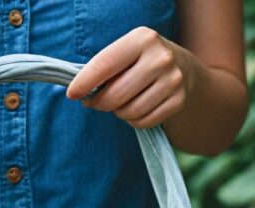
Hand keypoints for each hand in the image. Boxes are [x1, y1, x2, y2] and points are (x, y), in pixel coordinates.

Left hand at [66, 27, 193, 128]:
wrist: (183, 68)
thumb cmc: (142, 61)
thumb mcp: (126, 53)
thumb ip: (104, 68)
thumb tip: (78, 92)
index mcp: (142, 39)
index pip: (105, 64)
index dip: (84, 82)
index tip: (72, 94)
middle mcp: (160, 58)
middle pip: (116, 95)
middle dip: (100, 103)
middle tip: (96, 103)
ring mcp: (172, 80)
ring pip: (130, 112)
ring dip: (118, 113)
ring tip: (119, 105)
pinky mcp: (178, 100)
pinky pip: (143, 121)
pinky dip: (133, 120)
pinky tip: (134, 110)